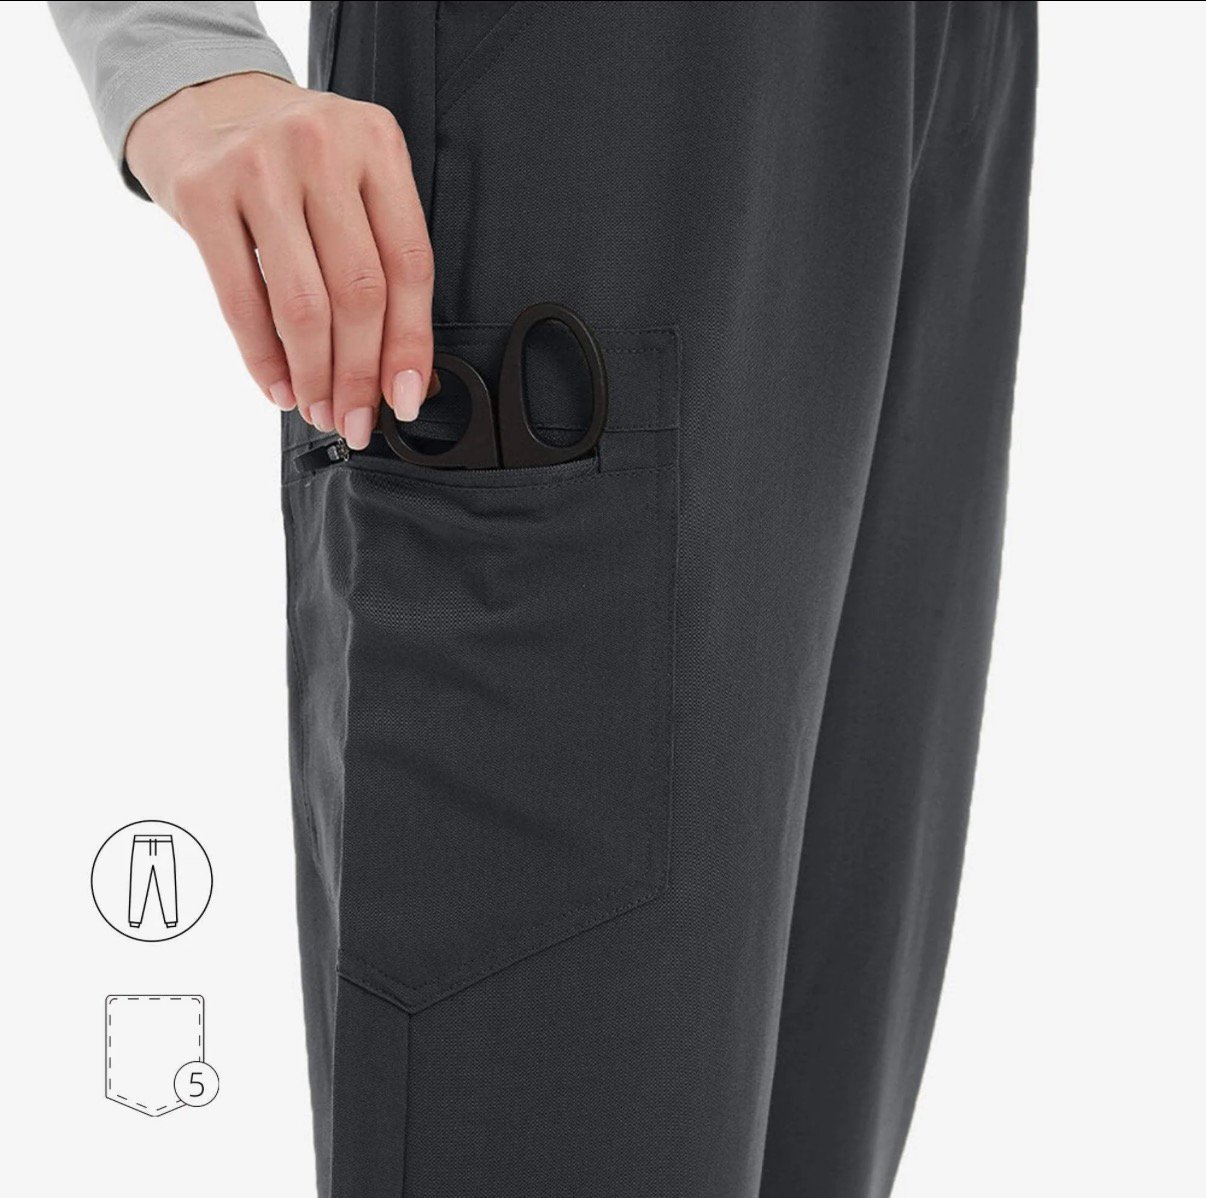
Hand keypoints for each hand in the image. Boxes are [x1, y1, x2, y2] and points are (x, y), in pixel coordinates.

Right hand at [126, 72, 433, 446]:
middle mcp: (322, 148)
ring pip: (303, 304)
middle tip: (357, 420)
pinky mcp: (202, 191)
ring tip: (319, 410)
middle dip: (360, 373)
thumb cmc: (289, 158)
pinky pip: (240, 299)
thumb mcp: (349, 181)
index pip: (410, 265)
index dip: (411, 344)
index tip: (405, 398)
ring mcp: (258, 165)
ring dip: (315, 375)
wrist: (196, 96)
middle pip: (359, 292)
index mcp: (377, 145)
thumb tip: (404, 373)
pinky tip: (278, 387)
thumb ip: (379, 257)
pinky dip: (263, 358)